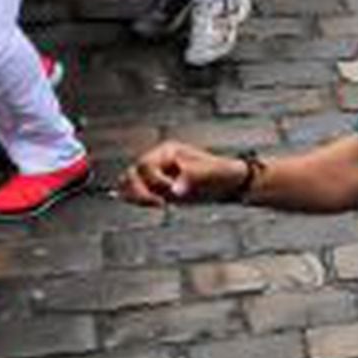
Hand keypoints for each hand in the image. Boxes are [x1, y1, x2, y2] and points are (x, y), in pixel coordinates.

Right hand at [119, 141, 247, 206]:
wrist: (230, 184)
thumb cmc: (222, 173)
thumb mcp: (210, 173)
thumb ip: (191, 178)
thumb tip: (175, 189)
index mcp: (167, 151)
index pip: (145, 165)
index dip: (155, 181)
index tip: (173, 192)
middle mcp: (157, 161)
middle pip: (130, 174)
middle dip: (140, 191)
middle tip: (160, 203)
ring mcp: (155, 175)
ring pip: (127, 185)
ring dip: (137, 198)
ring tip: (159, 205)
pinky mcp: (155, 190)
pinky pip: (135, 196)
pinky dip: (139, 202)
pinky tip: (158, 206)